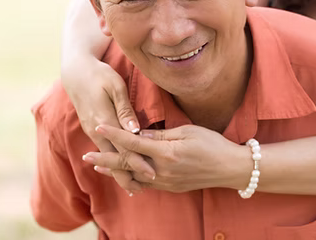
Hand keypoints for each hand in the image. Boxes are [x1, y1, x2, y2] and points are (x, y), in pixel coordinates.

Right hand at [61, 58, 153, 192]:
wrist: (75, 72)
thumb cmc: (99, 74)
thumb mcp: (115, 86)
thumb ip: (125, 109)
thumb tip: (136, 130)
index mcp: (104, 121)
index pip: (124, 147)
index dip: (138, 162)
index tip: (152, 173)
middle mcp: (96, 131)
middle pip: (114, 159)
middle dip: (129, 175)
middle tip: (145, 187)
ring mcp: (92, 131)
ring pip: (108, 157)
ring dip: (121, 171)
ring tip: (135, 185)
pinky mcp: (92, 130)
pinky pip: (104, 150)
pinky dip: (114, 162)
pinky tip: (121, 169)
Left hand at [81, 124, 249, 192]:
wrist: (230, 168)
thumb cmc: (212, 144)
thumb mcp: (188, 132)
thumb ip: (161, 135)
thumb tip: (140, 135)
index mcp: (167, 153)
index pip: (133, 143)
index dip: (114, 134)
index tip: (99, 127)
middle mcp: (163, 171)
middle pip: (127, 164)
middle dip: (105, 159)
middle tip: (85, 156)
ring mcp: (166, 182)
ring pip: (133, 177)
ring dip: (114, 172)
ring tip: (98, 166)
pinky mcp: (170, 188)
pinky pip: (145, 185)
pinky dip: (131, 180)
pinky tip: (123, 177)